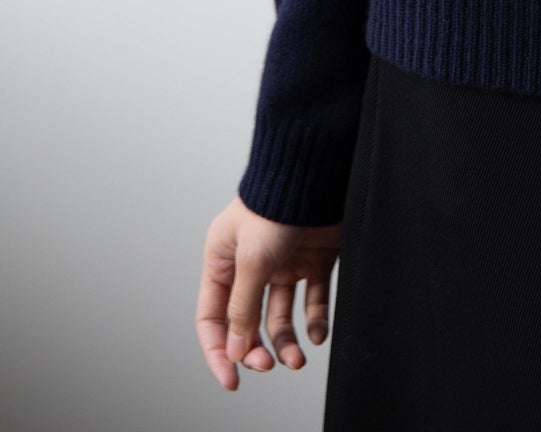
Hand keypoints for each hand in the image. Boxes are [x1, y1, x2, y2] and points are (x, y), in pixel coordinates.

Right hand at [196, 194, 342, 390]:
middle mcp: (251, 264)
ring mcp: (283, 262)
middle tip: (270, 365)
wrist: (318, 169)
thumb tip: (235, 349)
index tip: (232, 379)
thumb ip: (243, 306)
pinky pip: (312, 299)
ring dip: (287, 341)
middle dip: (256, 348)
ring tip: (297, 359)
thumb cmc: (277, 202)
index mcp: (223, 259)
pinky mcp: (313, 258)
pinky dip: (314, 320)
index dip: (219, 351)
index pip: (213, 317)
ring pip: (280, 315)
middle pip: (247, 321)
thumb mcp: (252, 258)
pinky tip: (317, 333)